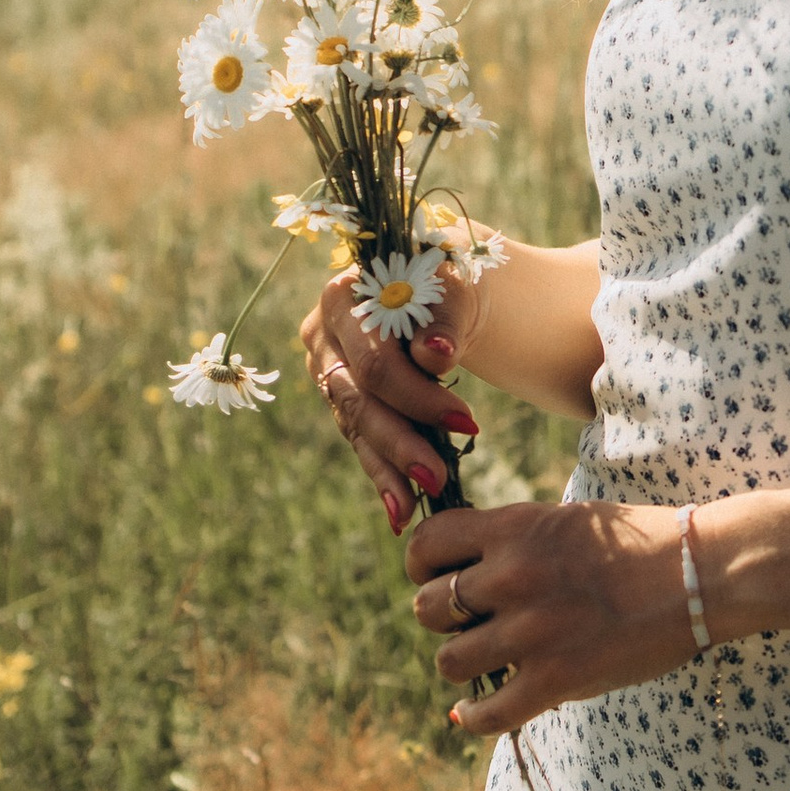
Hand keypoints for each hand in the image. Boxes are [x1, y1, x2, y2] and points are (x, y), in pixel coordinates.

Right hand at [297, 264, 484, 534]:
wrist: (435, 284)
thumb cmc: (447, 279)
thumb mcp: (455, 286)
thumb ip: (443, 317)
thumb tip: (434, 355)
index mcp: (344, 296)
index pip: (376, 362)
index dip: (418, 397)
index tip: (467, 424)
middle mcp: (322, 333)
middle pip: (358, 399)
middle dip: (401, 442)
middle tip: (437, 479)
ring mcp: (325, 367)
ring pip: (354, 425)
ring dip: (387, 468)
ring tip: (412, 508)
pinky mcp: (338, 394)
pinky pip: (358, 438)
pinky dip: (381, 473)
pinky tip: (398, 510)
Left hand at [401, 496, 701, 739]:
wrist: (700, 573)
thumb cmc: (642, 543)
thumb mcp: (569, 520)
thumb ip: (517, 539)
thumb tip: (470, 565)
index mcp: (516, 529)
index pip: (428, 542)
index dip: (421, 563)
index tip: (432, 575)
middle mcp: (513, 577)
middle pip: (428, 607)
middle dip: (441, 617)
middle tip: (467, 622)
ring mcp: (532, 631)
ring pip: (450, 661)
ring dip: (461, 663)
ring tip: (482, 661)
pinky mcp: (555, 679)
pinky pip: (487, 712)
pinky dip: (472, 716)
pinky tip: (471, 712)